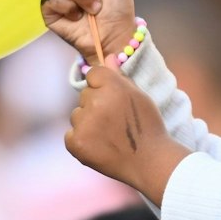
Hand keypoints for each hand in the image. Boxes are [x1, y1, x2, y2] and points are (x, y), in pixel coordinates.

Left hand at [65, 65, 185, 202]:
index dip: (103, 86)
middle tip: (115, 121)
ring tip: (109, 135)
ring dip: (87, 122)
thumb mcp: (138, 96)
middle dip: (96, 104)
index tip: (114, 99)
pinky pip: (70, 135)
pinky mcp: (76, 143)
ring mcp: (84, 124)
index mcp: (112, 86)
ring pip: (77, 114)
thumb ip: (119, 76)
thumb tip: (107, 56)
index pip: (93, 74)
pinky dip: (81, 140)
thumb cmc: (147, 127)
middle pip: (85, 95)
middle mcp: (95, 102)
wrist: (150, 162)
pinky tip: (100, 146)